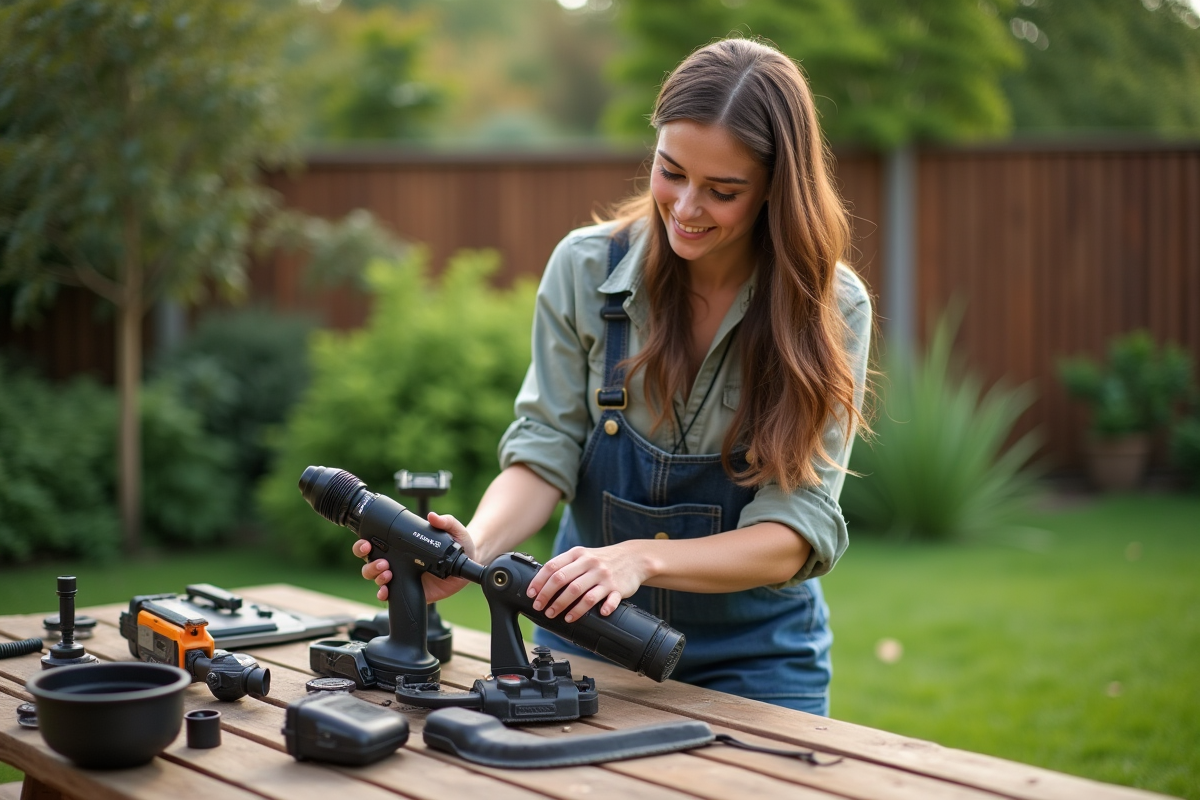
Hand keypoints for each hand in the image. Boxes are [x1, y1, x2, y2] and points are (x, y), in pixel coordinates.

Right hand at [353, 511, 476, 602]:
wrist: (467, 566)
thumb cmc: (457, 545)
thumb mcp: (454, 531)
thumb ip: (446, 521)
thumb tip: (433, 516)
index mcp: (401, 546)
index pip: (375, 544)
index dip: (364, 545)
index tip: (366, 544)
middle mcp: (398, 562)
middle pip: (371, 564)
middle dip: (369, 564)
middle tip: (381, 562)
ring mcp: (402, 577)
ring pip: (377, 579)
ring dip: (376, 577)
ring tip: (387, 573)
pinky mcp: (409, 591)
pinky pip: (391, 595)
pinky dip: (384, 594)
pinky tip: (386, 592)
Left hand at [525, 544, 646, 622]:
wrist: (634, 558)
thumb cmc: (603, 560)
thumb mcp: (583, 556)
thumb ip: (565, 565)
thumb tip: (540, 582)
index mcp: (578, 554)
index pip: (553, 567)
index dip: (539, 582)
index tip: (531, 594)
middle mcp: (590, 564)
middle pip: (564, 581)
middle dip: (548, 597)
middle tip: (541, 608)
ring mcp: (604, 576)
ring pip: (582, 593)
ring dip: (568, 607)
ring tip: (560, 616)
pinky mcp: (617, 588)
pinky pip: (608, 600)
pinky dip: (602, 608)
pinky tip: (598, 615)